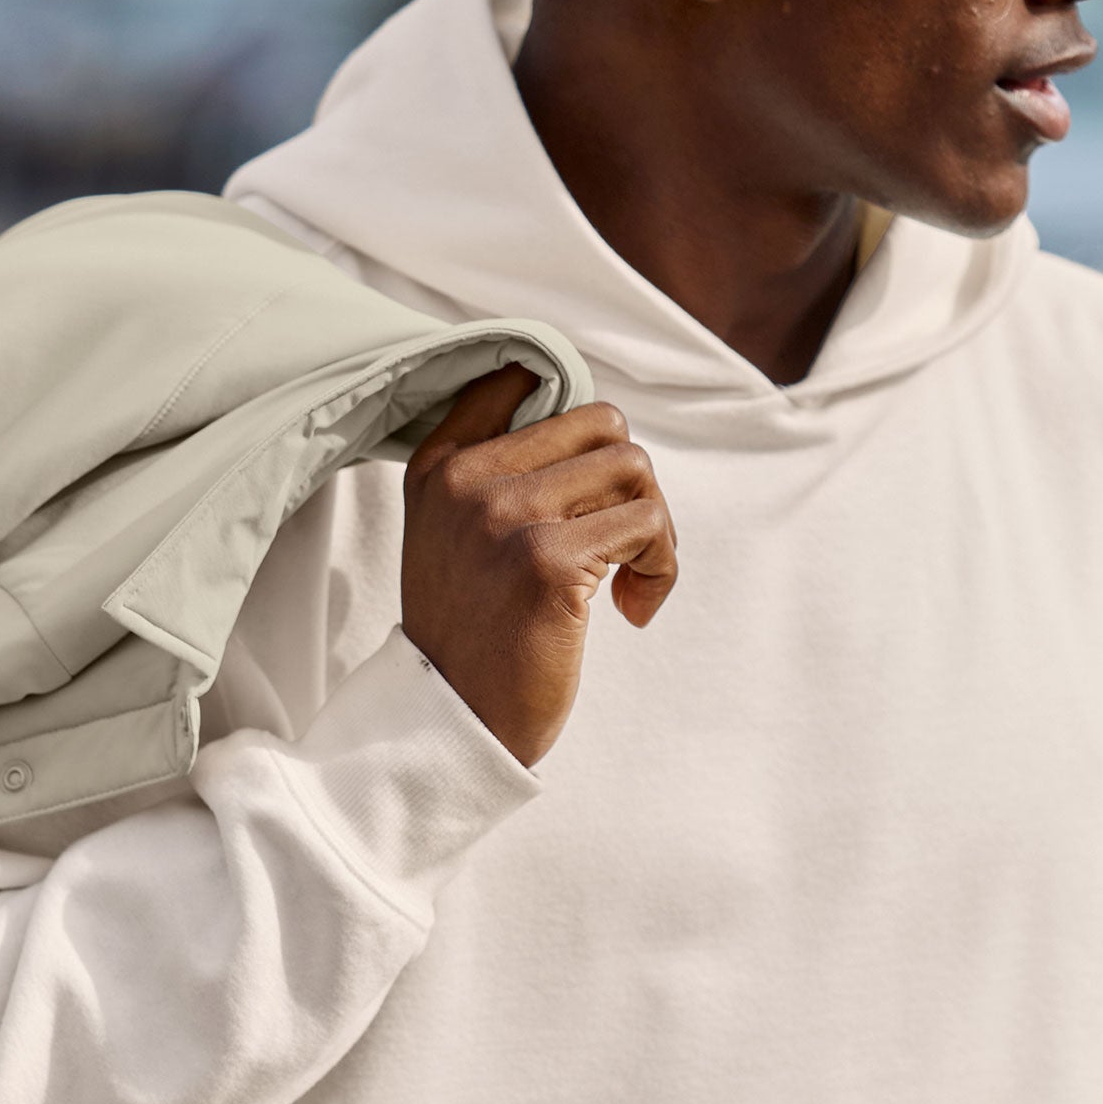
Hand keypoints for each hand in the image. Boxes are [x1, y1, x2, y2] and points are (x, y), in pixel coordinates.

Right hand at [400, 366, 676, 765]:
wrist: (452, 725)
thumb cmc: (472, 640)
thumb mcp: (452, 541)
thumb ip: (494, 480)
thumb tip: (592, 430)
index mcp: (441, 468)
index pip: (519, 378)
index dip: (577, 425)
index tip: (590, 485)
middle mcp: (467, 481)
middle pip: (600, 423)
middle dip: (630, 484)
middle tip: (622, 545)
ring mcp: (506, 516)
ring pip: (632, 467)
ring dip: (654, 527)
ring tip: (631, 579)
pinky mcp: (549, 562)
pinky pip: (646, 523)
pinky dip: (660, 567)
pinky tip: (633, 611)